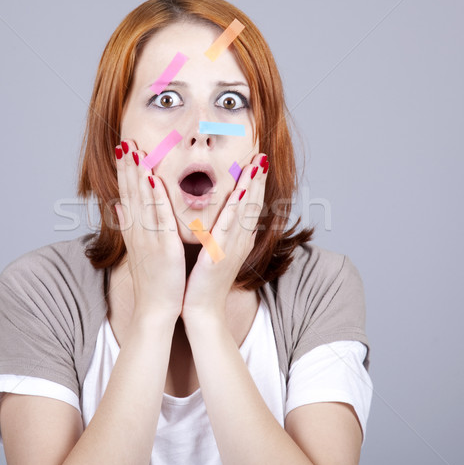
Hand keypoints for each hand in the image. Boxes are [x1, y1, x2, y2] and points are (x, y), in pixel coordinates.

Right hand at [114, 140, 185, 323]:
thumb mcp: (139, 251)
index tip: (123, 149)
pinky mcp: (162, 247)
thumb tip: (119, 208)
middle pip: (130, 192)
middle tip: (125, 140)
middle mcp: (137, 231)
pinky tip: (153, 179)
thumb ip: (130, 227)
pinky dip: (155, 197)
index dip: (124, 172)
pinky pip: (158, 217)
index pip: (127, 195)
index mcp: (134, 231)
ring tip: (134, 150)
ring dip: (137, 174)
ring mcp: (148, 238)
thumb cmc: (152, 281)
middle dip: (127, 166)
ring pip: (141, 200)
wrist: (155, 309)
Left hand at [181, 153, 267, 324]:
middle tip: (263, 154)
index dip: (255, 182)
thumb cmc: (203, 280)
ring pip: (246, 212)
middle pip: (253, 204)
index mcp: (238, 238)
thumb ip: (216, 231)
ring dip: (251, 187)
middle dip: (258, 178)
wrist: (201, 310)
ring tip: (257, 164)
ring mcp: (233, 248)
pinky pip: (228, 228)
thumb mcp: (213, 251)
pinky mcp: (220, 255)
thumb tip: (216, 213)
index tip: (258, 161)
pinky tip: (239, 192)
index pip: (250, 205)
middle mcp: (240, 241)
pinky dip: (235, 209)